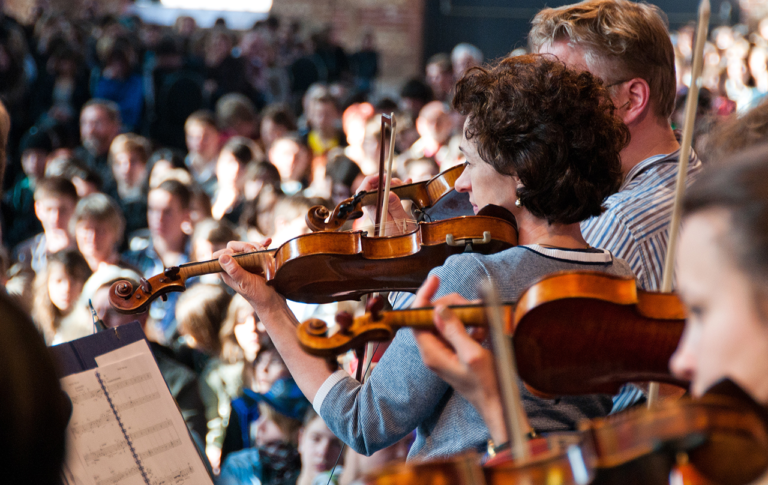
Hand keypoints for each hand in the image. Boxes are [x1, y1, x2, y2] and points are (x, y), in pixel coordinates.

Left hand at [214, 240, 285, 313]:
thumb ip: (235, 270)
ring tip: (264, 252)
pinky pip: (258, 249)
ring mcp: (247, 264)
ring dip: (256, 245)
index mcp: (228, 272)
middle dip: (246, 246)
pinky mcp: (258, 262)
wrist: (274, 302)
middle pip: (234, 247)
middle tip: (256, 252)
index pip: (220, 255)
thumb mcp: (246, 283)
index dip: (229, 251)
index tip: (242, 254)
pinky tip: (268, 241)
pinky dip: (263, 244)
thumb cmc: (259, 296)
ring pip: (246, 246)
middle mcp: (236, 267)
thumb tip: (222, 257)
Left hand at [357, 174, 412, 234]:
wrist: (407, 247)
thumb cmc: (403, 237)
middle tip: (397, 181)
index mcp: (375, 213)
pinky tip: (407, 184)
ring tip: (403, 184)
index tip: (383, 176)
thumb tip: (390, 193)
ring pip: (382, 191)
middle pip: (372, 189)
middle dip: (383, 181)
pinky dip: (398, 188)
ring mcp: (382, 209)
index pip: (364, 194)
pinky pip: (390, 195)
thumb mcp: (402, 222)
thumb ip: (395, 208)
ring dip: (392, 184)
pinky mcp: (389, 209)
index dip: (370, 181)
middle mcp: (376, 210)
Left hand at [412, 276, 506, 442]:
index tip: (436, 279)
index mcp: (432, 353)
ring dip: (463, 314)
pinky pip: (456, 331)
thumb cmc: (488, 385)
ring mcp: (443, 353)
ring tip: (482, 317)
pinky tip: (483, 329)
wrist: (498, 406)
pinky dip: (469, 325)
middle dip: (451, 304)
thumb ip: (454, 331)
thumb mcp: (473, 355)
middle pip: (431, 315)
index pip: (416, 318)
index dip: (423, 295)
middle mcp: (433, 352)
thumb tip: (438, 310)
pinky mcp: (454, 354)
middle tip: (472, 305)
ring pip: (445, 321)